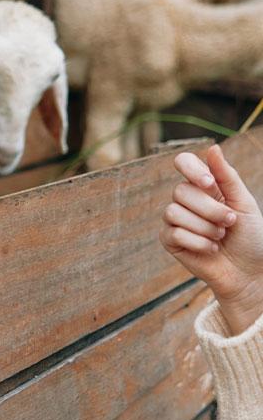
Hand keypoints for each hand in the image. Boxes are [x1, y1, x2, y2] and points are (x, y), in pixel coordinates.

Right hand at [159, 144, 262, 334]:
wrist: (249, 272)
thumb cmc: (251, 238)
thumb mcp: (243, 203)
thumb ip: (227, 176)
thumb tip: (212, 147)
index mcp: (204, 186)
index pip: (183, 162)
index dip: (191, 169)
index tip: (210, 183)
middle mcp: (186, 200)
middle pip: (180, 191)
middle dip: (210, 209)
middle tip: (229, 223)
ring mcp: (175, 220)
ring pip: (175, 212)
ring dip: (205, 228)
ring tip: (219, 237)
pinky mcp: (169, 240)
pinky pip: (174, 233)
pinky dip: (198, 242)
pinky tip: (210, 249)